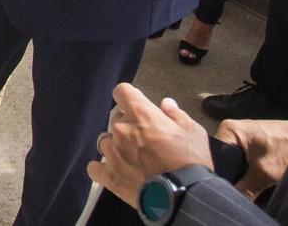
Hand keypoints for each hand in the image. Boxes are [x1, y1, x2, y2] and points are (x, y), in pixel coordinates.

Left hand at [86, 84, 213, 207]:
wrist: (185, 196)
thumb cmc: (191, 163)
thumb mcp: (193, 132)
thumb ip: (176, 115)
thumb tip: (166, 104)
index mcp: (141, 114)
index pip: (122, 91)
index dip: (129, 97)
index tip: (136, 106)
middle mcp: (121, 129)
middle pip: (116, 119)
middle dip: (129, 126)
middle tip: (145, 140)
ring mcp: (113, 153)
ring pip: (105, 141)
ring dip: (116, 146)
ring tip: (132, 158)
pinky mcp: (109, 175)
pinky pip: (94, 167)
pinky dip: (102, 168)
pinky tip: (115, 171)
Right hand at [214, 119, 287, 199]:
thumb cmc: (287, 146)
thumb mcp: (264, 173)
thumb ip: (245, 188)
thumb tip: (233, 198)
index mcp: (228, 130)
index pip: (214, 156)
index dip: (221, 173)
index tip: (229, 185)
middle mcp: (229, 130)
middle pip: (220, 159)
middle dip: (231, 173)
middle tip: (243, 182)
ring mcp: (238, 134)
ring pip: (230, 160)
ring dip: (239, 171)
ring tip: (249, 177)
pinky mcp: (246, 140)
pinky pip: (238, 157)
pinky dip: (245, 167)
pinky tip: (252, 173)